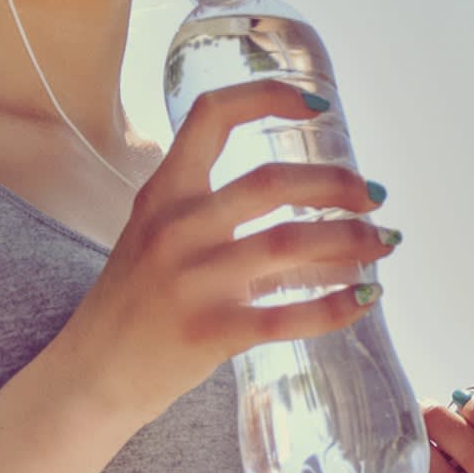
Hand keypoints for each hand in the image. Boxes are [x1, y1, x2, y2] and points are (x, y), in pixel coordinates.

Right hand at [57, 79, 397, 423]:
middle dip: (336, 184)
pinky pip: (286, 316)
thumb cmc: (134, 299)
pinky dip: (335, 306)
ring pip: (289, 245)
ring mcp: (192, 281)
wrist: (91, 375)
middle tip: (373, 195)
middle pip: (272, 182)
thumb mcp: (154, 232)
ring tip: (382, 243)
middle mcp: (176, 228)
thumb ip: (209, 206)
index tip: (317, 105)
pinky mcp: (209, 333)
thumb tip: (299, 194)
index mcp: (164, 192)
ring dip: (349, 241)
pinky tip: (364, 299)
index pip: (213, 115)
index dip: (268, 97)